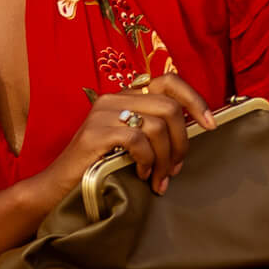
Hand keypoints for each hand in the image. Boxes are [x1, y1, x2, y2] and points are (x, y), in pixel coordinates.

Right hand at [29, 72, 216, 207]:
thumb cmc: (99, 168)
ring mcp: (104, 113)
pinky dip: (146, 160)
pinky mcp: (96, 133)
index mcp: (126, 97)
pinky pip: (138, 140)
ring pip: (157, 126)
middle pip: (170, 108)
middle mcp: (115, 98)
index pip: (169, 81)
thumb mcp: (131, 144)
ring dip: (165, 158)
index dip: (195, 100)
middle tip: (176, 168)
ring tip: (158, 178)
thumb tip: (191, 137)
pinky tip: (140, 174)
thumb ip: (154, 132)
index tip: (210, 125)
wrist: (58, 187)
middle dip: (182, 143)